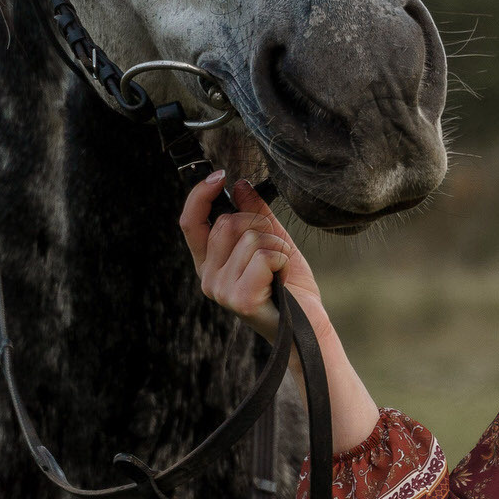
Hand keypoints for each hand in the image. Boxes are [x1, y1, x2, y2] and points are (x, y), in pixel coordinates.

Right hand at [180, 171, 321, 341]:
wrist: (307, 324)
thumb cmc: (289, 286)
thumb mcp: (273, 241)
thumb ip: (255, 213)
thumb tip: (239, 185)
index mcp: (210, 262)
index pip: (191, 222)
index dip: (200, 195)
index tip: (220, 175)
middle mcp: (208, 277)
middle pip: (228, 223)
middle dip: (260, 225)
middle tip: (274, 251)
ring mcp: (220, 289)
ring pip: (250, 237)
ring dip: (277, 246)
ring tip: (280, 269)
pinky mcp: (239, 298)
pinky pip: (264, 255)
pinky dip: (282, 259)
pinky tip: (282, 279)